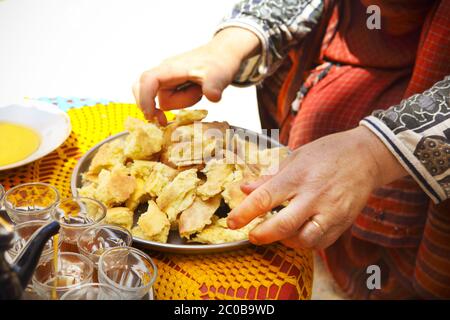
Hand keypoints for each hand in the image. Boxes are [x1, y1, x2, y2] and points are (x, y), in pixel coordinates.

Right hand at [133, 27, 259, 124]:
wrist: (224, 55)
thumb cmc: (219, 62)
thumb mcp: (219, 75)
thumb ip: (214, 86)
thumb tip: (212, 96)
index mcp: (171, 68)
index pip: (148, 81)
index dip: (145, 98)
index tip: (150, 115)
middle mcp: (166, 73)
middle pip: (149, 92)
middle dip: (155, 106)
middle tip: (165, 120)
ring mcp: (169, 79)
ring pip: (165, 100)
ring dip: (182, 102)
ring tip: (199, 91)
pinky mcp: (174, 85)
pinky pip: (171, 99)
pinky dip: (182, 101)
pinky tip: (195, 94)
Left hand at [227, 126, 407, 249]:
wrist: (365, 156)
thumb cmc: (327, 154)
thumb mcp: (295, 158)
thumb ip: (269, 177)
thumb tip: (243, 188)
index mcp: (298, 176)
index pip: (265, 198)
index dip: (244, 213)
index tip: (232, 222)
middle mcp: (314, 195)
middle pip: (283, 225)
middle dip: (262, 235)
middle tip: (252, 235)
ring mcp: (331, 211)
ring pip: (304, 239)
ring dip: (285, 241)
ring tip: (277, 233)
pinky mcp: (343, 223)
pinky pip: (321, 242)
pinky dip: (305, 242)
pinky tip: (297, 234)